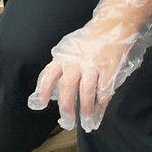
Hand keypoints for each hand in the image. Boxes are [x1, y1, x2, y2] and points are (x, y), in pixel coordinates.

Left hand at [28, 0, 151, 131]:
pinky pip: (104, 91)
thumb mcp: (68, 49)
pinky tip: (100, 116)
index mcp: (63, 57)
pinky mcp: (109, 70)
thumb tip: (52, 89)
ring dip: (86, 111)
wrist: (111, 26)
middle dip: (67, 108)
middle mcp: (75, 62)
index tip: (39, 104)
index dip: (44, 90)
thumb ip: (61, 66)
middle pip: (68, 87)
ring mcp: (93, 66)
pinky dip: (102, 106)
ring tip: (86, 125)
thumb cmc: (87, 41)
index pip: (49, 74)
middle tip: (67, 123)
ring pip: (86, 92)